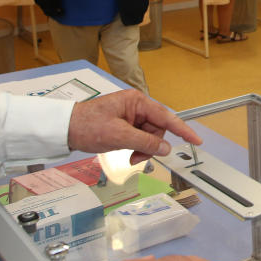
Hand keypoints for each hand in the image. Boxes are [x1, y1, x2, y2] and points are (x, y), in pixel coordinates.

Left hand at [67, 90, 201, 162]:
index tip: (196, 140)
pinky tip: (127, 154)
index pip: (166, 117)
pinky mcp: (124, 125)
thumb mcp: (118, 135)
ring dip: (142, 149)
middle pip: (157, 129)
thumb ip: (144, 142)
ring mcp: (130, 116)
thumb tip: (165, 149)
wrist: (64, 129)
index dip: (183, 130)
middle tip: (136, 159)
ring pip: (149, 137)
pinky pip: (139, 138)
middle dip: (150, 146)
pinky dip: (136, 148)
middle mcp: (136, 107)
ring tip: (129, 158)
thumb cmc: (87, 126)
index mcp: (136, 102)